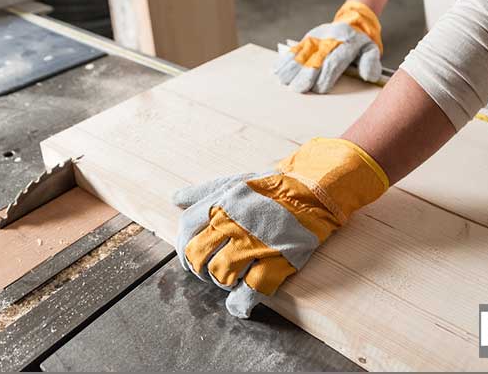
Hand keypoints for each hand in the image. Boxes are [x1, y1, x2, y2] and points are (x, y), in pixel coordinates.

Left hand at [172, 138, 388, 317]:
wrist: (312, 190)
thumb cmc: (271, 187)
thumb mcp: (235, 182)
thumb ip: (203, 192)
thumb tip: (174, 199)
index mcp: (221, 203)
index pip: (186, 230)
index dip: (184, 249)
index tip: (192, 258)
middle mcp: (233, 223)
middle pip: (198, 256)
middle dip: (199, 269)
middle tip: (209, 273)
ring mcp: (255, 243)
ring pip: (221, 274)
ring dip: (221, 283)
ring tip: (229, 281)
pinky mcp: (277, 260)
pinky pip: (251, 290)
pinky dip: (241, 303)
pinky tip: (239, 305)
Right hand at [275, 1, 382, 93]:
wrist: (353, 21)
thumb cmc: (362, 43)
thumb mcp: (372, 50)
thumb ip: (371, 63)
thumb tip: (368, 76)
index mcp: (346, 44)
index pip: (334, 62)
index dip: (325, 76)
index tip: (319, 89)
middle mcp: (329, 40)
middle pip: (315, 59)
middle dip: (305, 75)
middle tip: (297, 89)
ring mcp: (316, 38)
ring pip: (301, 53)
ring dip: (291, 68)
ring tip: (283, 80)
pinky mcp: (307, 38)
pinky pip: (294, 49)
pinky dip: (284, 59)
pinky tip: (276, 70)